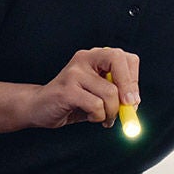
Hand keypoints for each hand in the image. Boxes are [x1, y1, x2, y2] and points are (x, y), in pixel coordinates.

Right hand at [22, 48, 140, 128]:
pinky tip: (91, 117)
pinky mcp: (67, 89)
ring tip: (103, 117)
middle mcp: (85, 58)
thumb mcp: (98, 94)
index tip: (133, 99)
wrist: (39, 107)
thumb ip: (116, 94)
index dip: (133, 79)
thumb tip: (134, 103)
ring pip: (110, 92)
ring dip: (112, 111)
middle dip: (128, 87)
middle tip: (129, 106)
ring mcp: (75, 72)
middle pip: (118, 60)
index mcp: (95, 56)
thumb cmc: (72, 101)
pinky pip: (96, 105)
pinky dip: (98, 116)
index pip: (125, 58)